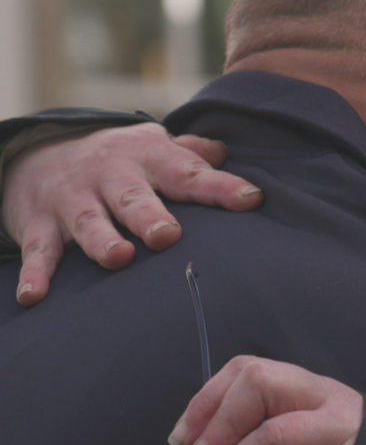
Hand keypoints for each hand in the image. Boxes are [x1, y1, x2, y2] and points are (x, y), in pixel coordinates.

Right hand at [2, 123, 263, 306]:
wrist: (40, 147)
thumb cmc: (121, 160)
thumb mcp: (156, 148)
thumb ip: (192, 156)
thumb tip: (226, 154)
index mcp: (148, 158)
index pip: (189, 174)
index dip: (221, 186)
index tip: (251, 199)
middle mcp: (110, 175)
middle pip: (133, 196)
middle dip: (150, 215)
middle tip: (169, 235)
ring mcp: (73, 198)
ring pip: (88, 220)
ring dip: (101, 240)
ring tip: (119, 257)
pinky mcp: (38, 221)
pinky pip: (38, 250)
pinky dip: (35, 273)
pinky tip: (35, 297)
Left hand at [168, 356, 363, 444]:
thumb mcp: (290, 440)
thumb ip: (251, 431)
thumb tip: (194, 443)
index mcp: (311, 387)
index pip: (251, 370)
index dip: (208, 401)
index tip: (182, 438)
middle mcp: (331, 402)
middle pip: (261, 388)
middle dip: (219, 427)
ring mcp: (343, 436)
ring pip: (272, 438)